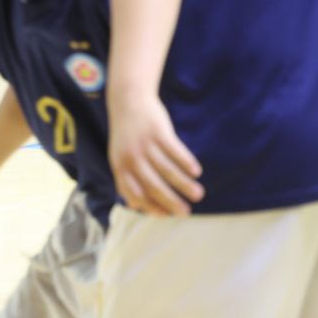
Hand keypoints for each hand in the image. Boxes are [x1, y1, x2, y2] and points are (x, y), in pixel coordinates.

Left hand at [107, 93, 203, 215]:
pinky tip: (196, 172)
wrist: (128, 101)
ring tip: (198, 194)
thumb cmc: (126, 135)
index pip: (135, 194)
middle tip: (186, 212)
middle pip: (154, 185)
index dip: (151, 207)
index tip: (167, 216)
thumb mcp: (118, 157)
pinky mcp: (158, 131)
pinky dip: (186, 162)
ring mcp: (145, 144)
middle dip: (171, 201)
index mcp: (120, 166)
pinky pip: (175, 150)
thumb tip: (135, 206)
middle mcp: (131, 157)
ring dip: (184, 185)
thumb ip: (125, 179)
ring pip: (167, 170)